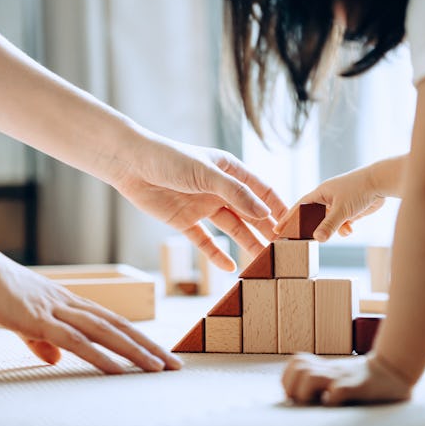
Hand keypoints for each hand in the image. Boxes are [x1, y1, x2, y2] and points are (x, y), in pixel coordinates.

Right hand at [0, 245, 181, 373]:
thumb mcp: (23, 321)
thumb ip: (40, 340)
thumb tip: (55, 359)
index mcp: (68, 302)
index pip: (113, 322)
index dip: (139, 337)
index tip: (159, 353)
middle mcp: (70, 303)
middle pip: (119, 326)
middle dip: (149, 346)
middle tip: (174, 364)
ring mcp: (57, 310)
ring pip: (106, 333)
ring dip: (135, 352)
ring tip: (159, 368)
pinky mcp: (40, 319)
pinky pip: (76, 341)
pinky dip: (101, 356)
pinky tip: (119, 370)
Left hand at [114, 137, 287, 270]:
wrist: (130, 164)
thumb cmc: (169, 158)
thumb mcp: (206, 173)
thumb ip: (236, 194)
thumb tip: (265, 213)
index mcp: (231, 171)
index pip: (263, 191)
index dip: (279, 208)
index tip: (294, 228)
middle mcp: (220, 190)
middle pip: (250, 214)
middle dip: (266, 231)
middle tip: (283, 251)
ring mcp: (203, 206)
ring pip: (231, 230)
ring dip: (246, 245)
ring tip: (262, 262)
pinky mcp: (184, 221)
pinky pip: (205, 241)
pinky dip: (216, 254)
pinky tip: (230, 267)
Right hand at [276, 167, 384, 241]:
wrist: (382, 182)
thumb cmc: (360, 189)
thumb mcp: (342, 210)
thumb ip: (329, 225)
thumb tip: (318, 239)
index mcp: (320, 193)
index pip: (299, 207)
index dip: (288, 218)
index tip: (278, 229)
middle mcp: (328, 197)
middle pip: (313, 216)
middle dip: (311, 228)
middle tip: (304, 240)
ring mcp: (339, 203)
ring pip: (329, 221)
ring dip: (333, 229)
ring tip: (340, 231)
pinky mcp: (350, 209)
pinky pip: (342, 222)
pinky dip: (344, 228)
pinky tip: (350, 229)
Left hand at [282, 353, 411, 405]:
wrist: (395, 371)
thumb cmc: (367, 381)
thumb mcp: (342, 377)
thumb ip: (325, 383)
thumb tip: (306, 400)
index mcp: (326, 368)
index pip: (297, 363)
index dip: (289, 378)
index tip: (292, 395)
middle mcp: (331, 370)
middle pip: (298, 367)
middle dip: (292, 386)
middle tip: (300, 401)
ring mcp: (343, 377)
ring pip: (310, 377)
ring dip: (305, 392)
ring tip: (312, 403)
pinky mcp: (357, 387)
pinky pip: (337, 391)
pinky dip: (331, 401)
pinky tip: (333, 405)